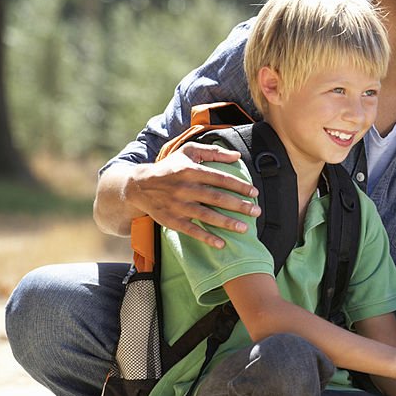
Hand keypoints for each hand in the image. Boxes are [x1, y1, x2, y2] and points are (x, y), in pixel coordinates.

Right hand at [125, 144, 261, 247]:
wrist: (139, 185)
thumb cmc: (170, 167)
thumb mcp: (188, 152)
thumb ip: (213, 152)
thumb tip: (237, 156)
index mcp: (190, 170)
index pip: (220, 178)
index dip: (238, 185)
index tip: (254, 192)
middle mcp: (184, 188)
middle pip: (216, 198)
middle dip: (238, 205)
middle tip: (256, 212)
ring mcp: (177, 205)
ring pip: (205, 215)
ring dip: (226, 223)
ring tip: (244, 228)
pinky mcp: (171, 220)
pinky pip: (191, 230)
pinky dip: (206, 237)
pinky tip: (221, 243)